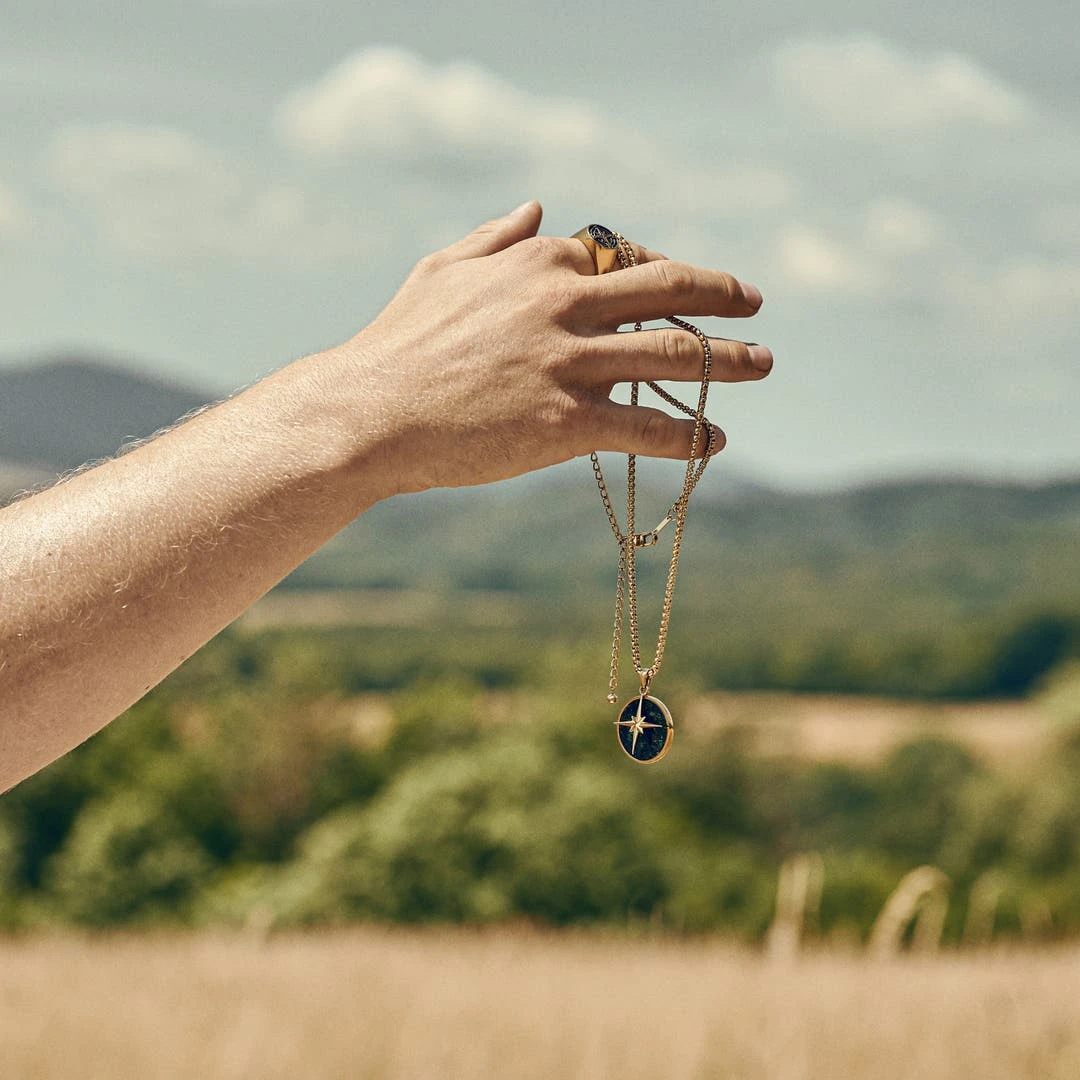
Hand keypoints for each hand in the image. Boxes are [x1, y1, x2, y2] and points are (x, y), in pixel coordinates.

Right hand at [339, 201, 770, 494]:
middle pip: (667, 291)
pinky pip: (647, 426)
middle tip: (757, 303)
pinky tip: (714, 442)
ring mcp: (570, 362)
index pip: (624, 256)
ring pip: (673, 354)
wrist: (370, 412)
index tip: (684, 287)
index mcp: (540, 262)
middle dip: (721, 294)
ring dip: (728, 358)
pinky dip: (688, 434)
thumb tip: (538, 206)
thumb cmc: (399, 343)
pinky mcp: (566, 422)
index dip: (661, 272)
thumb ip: (497, 237)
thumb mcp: (443, 268)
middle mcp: (565, 302)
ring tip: (763, 364)